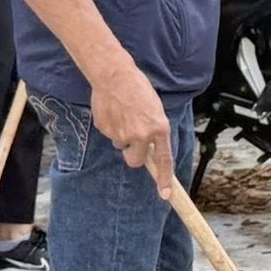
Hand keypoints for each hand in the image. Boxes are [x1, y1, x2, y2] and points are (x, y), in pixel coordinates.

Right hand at [88, 58, 174, 197]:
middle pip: (135, 161)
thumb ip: (154, 130)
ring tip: (123, 114)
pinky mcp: (106, 130)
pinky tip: (113, 110)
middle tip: (133, 138)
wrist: (114, 75)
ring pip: (121, 145)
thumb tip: (150, 148)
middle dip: (133, 155)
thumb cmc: (138, 89)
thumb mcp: (155, 109)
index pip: (164, 159)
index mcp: (159, 128)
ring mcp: (122, 134)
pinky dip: (111, 126)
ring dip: (122, 135)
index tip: (165, 195)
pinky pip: (109, 135)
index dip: (165, 179)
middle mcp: (142, 135)